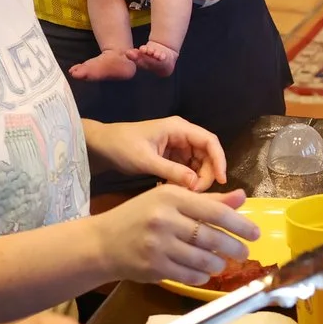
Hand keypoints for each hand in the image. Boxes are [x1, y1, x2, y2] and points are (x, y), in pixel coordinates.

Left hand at [89, 116, 227, 188]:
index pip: (210, 141)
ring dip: (196, 180)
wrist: (101, 147)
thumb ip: (171, 171)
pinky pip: (187, 170)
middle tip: (196, 194)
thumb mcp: (145, 160)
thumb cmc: (121, 147)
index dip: (219, 160)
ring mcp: (177, 147)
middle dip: (206, 175)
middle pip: (207, 155)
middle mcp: (182, 136)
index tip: (221, 180)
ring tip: (185, 194)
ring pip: (198, 165)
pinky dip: (185, 181)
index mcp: (178, 128)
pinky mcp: (171, 158)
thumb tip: (196, 185)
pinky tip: (175, 190)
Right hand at [94, 184, 256, 284]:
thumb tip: (241, 197)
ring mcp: (158, 246)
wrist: (103, 242)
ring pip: (203, 260)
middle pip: (212, 238)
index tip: (255, 233)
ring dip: (218, 264)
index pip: (215, 212)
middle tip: (244, 252)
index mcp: (170, 197)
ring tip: (222, 262)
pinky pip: (189, 275)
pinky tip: (204, 272)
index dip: (240, 224)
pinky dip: (202, 275)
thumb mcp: (170, 199)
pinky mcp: (154, 268)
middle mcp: (164, 220)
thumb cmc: (140, 216)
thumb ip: (207, 200)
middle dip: (234, 248)